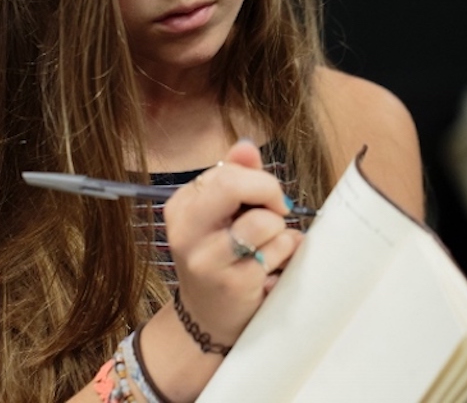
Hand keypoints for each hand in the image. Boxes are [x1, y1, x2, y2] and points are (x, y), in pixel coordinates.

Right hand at [163, 139, 303, 347]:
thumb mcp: (220, 216)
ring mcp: (206, 260)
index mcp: (180, 207)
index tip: (264, 197)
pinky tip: (271, 267)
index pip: (224, 172)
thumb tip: (246, 146)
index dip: (255, 179)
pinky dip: (286, 253)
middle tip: (277, 210)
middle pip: (233, 185)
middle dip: (268, 191)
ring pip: (264, 220)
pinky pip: (279, 250)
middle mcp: (186, 231)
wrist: (209, 320)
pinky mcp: (233, 284)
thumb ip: (234, 177)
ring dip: (279, 230)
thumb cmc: (219, 259)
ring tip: (267, 246)